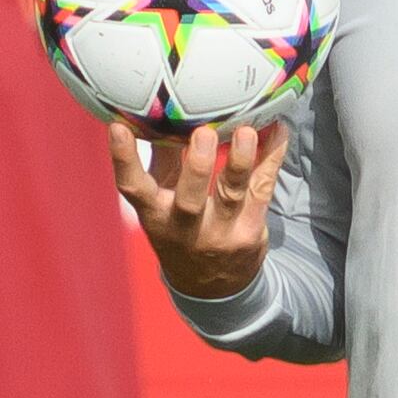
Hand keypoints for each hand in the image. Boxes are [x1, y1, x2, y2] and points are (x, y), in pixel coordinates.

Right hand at [107, 119, 288, 301]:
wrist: (213, 289)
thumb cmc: (180, 227)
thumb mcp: (162, 201)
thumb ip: (162, 159)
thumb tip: (161, 109)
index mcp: (155, 216)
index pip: (134, 188)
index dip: (124, 159)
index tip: (118, 128)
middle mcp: (185, 229)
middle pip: (190, 201)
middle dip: (198, 168)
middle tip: (204, 133)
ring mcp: (222, 233)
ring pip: (233, 196)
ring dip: (241, 161)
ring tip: (248, 131)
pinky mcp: (251, 232)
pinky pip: (263, 190)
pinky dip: (272, 158)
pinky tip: (279, 131)